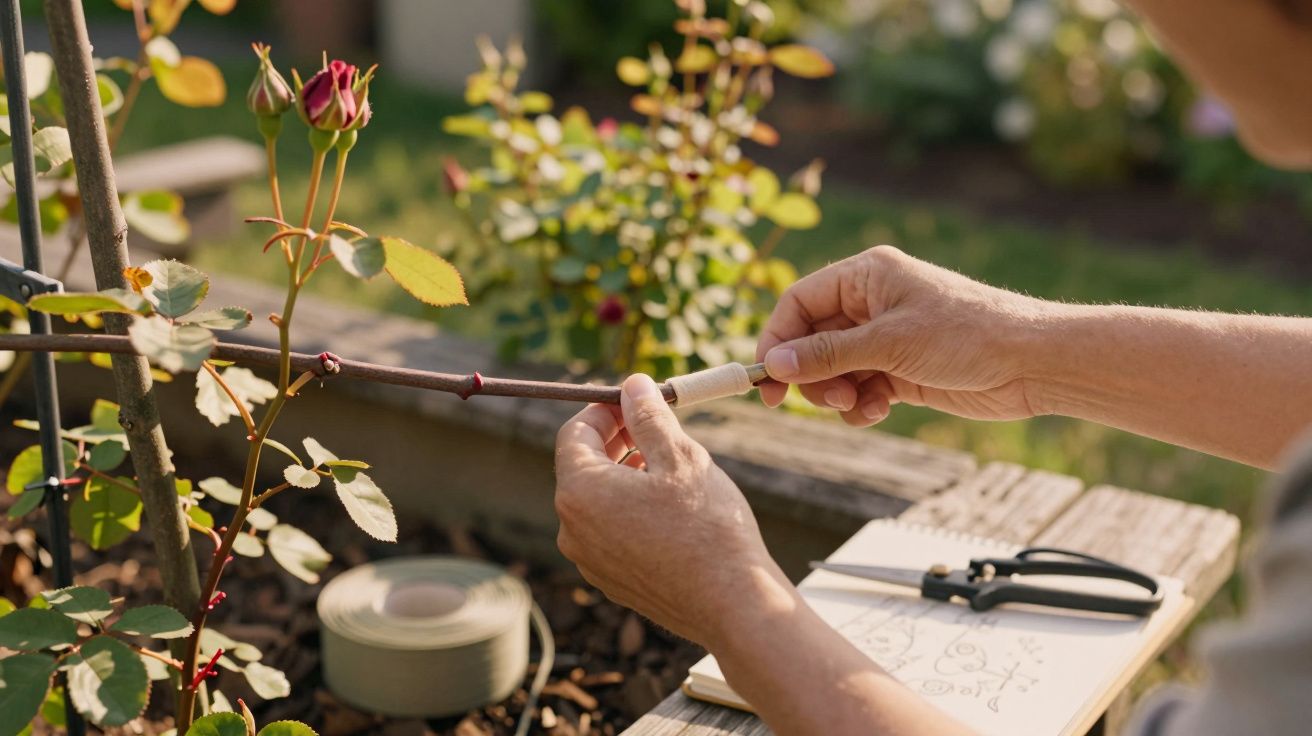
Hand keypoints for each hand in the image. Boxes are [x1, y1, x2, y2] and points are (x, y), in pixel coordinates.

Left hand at [554, 374, 789, 647]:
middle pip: (583, 466)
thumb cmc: (707, 526)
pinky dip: (630, 509)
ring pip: (598, 500)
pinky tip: (669, 508)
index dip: (604, 410)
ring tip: (668, 465)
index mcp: (581, 491)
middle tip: (655, 424)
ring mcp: (589, 560)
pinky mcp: (610, 581)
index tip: (636, 399)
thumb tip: (632, 385)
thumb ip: (648, 416)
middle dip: (616, 439)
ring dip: (625, 474)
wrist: (732, 603)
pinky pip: (610, 531)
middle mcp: (572, 528)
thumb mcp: (680, 456)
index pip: (575, 433)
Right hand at [756, 245, 1045, 425]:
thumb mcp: (890, 343)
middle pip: (810, 340)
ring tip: (857, 404)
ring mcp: (885, 339)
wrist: (1032, 363)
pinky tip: (879, 411)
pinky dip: (859, 406)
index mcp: (866, 276)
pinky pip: (858, 389)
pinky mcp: (900, 370)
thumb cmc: (968, 334)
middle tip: (822, 400)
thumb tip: (773, 364)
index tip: (766, 380)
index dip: (776, 339)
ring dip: (835, 394)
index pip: (799, 303)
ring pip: (832, 370)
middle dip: (810, 374)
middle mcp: (870, 304)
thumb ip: (827, 354)